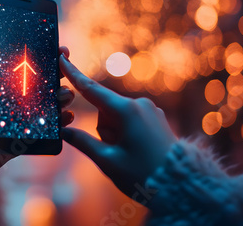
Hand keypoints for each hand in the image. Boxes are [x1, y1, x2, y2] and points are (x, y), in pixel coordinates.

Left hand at [0, 48, 74, 180]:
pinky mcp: (18, 144)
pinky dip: (57, 127)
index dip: (35, 64)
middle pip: (35, 92)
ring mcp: (14, 126)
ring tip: (67, 95)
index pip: (17, 76)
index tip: (53, 52)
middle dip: (53, 82)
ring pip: (42, 111)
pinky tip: (66, 119)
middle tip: (66, 74)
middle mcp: (6, 108)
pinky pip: (41, 134)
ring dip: (58, 102)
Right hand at [59, 53, 176, 198]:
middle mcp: (140, 104)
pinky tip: (138, 151)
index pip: (92, 90)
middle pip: (104, 110)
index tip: (62, 58)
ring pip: (117, 117)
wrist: (180, 185)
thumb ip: (83, 142)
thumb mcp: (107, 161)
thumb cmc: (143, 174)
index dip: (73, 75)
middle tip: (116, 154)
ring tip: (130, 155)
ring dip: (115, 134)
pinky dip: (126, 134)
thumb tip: (64, 131)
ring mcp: (150, 110)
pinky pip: (131, 121)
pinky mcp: (156, 118)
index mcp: (127, 110)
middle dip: (103, 130)